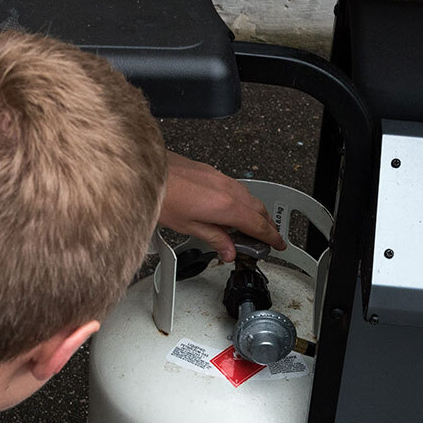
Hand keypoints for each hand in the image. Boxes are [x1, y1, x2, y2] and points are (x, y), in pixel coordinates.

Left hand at [158, 151, 286, 261]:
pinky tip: (231, 209)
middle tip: (268, 239)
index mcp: (226, 206)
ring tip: (251, 227)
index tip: (278, 244)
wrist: (144, 171)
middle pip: (258, 209)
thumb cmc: (162, 196)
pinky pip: (235, 188)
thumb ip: (215, 239)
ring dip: (254, 212)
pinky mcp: (210, 171)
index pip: (258, 225)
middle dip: (267, 225)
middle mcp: (227, 189)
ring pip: (248, 196)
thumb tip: (228, 251)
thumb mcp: (189, 227)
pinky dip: (241, 201)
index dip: (271, 237)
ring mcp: (220, 178)